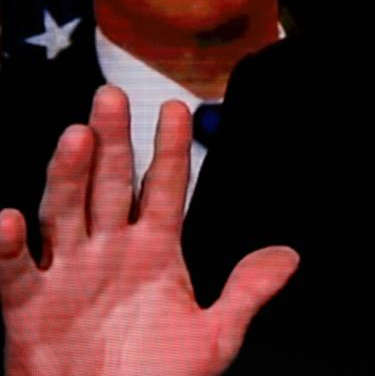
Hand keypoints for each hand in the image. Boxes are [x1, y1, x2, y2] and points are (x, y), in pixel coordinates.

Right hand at [0, 86, 298, 375]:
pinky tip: (11, 220)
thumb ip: (247, 292)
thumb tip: (289, 256)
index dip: (170, 149)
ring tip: (77, 137)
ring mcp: (69, 275)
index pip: (165, 188)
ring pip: (64, 213)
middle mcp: (110, 252)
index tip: (176, 108)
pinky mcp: (30, 309)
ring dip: (68, 177)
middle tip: (112, 97)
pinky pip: (17, 273)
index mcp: (156, 251)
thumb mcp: (215, 336)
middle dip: (112, 143)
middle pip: (110, 186)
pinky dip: (11, 249)